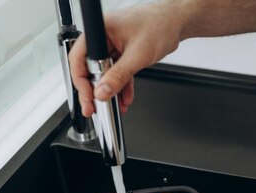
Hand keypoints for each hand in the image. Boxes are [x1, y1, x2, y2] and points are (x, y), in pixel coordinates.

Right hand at [69, 2, 184, 116]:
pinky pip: (117, 73)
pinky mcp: (123, 54)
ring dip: (109, 91)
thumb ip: (118, 75)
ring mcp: (113, 46)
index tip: (88, 96)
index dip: (81, 80)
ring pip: (104, 73)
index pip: (79, 57)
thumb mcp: (137, 55)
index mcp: (100, 29)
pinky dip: (121, 86)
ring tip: (114, 106)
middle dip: (94, 90)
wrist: (176, 22)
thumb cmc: (159, 25)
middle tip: (95, 106)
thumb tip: (103, 91)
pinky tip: (125, 98)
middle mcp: (103, 37)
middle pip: (89, 67)